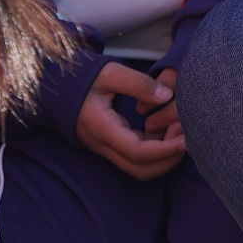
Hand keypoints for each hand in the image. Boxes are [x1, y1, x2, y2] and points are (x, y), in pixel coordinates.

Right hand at [76, 61, 185, 179]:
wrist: (56, 87)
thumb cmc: (82, 78)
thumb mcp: (109, 73)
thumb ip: (138, 83)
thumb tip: (167, 96)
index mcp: (102, 128)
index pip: (137, 152)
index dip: (165, 150)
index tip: (186, 139)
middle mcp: (103, 145)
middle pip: (140, 169)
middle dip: (168, 159)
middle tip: (187, 135)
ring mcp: (105, 148)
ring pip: (138, 168)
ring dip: (163, 158)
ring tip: (179, 132)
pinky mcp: (110, 145)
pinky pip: (135, 158)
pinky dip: (155, 151)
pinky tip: (167, 131)